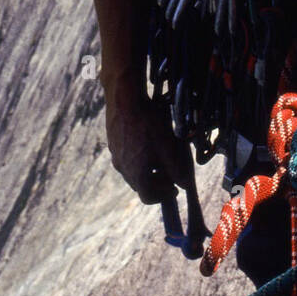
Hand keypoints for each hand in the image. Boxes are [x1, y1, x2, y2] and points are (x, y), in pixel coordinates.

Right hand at [105, 89, 192, 204]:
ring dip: (147, 169)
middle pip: (140, 185)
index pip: (148, 197)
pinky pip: (126, 156)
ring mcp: (115, 155)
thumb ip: (177, 169)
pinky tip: (147, 140)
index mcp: (136, 174)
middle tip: (169, 171)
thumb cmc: (148, 124)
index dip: (163, 196)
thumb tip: (184, 185)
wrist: (125, 98)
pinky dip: (138, 156)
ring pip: (133, 170)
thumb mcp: (168, 147)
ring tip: (159, 155)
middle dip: (157, 182)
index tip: (174, 188)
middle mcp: (122, 168)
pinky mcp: (112, 142)